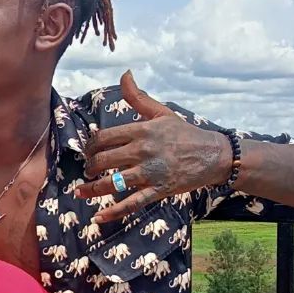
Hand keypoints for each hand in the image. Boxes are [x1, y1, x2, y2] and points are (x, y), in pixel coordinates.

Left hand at [76, 70, 231, 223]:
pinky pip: (132, 203)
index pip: (103, 138)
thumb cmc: (184, 133)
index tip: (87, 151)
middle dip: (89, 166)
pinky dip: (114, 212)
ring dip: (92, 189)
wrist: (212, 155)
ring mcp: (150, 173)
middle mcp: (143, 151)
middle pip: (103, 160)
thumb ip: (138, 96)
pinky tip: (98, 218)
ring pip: (113, 183)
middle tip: (88, 169)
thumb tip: (125, 74)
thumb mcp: (161, 112)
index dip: (89, 146)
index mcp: (141, 130)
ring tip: (81, 191)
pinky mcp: (158, 190)